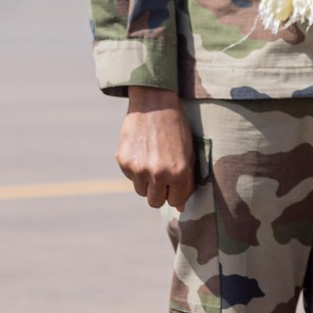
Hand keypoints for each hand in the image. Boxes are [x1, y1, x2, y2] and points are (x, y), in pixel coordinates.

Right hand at [117, 87, 195, 209]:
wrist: (154, 103)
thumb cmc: (176, 127)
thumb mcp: (188, 151)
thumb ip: (187, 179)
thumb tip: (180, 208)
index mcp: (179, 172)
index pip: (176, 201)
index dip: (177, 193)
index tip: (176, 185)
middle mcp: (158, 174)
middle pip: (156, 202)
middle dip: (160, 192)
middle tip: (163, 175)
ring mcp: (139, 169)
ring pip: (141, 192)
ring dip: (147, 182)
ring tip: (153, 160)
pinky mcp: (124, 162)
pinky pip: (130, 177)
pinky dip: (135, 170)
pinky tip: (142, 152)